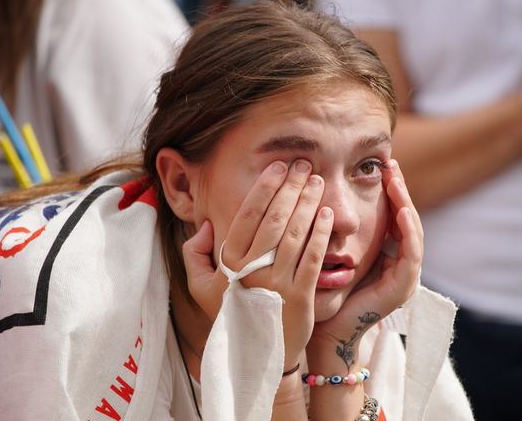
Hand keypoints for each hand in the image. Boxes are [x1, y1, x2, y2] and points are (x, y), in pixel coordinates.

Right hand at [183, 160, 333, 369]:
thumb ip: (194, 252)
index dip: (264, 188)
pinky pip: (313, 258)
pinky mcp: (301, 296)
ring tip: (318, 182)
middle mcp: (252, 270)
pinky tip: (327, 214)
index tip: (278, 167)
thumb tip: (207, 224)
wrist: (256, 353)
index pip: (248, 216)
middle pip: (274, 219)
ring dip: (308, 204)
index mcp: (228, 263)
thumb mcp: (200, 286)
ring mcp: (277, 283)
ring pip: (294, 234)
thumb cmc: (230, 312)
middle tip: (304, 166)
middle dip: (291, 188)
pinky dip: (321, 233)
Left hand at [308, 159, 421, 368]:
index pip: (394, 215)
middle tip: (392, 164)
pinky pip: (412, 253)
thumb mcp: (333, 250)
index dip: (390, 190)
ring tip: (396, 181)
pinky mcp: (403, 287)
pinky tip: (401, 211)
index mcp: (387, 255)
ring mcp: (405, 276)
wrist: (326, 328)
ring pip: (413, 231)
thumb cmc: (325, 291)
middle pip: (406, 218)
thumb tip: (326, 193)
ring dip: (406, 204)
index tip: (382, 164)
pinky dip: (408, 230)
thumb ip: (339, 228)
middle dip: (400, 190)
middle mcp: (400, 263)